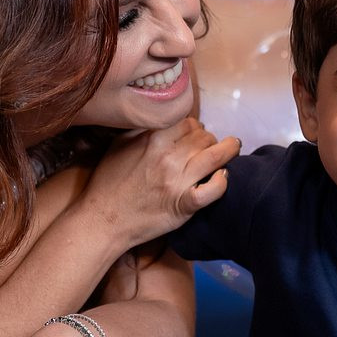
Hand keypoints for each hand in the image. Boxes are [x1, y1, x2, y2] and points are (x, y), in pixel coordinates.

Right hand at [83, 118, 238, 246]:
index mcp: (152, 138)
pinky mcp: (183, 205)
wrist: (103, 219)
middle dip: (209, 139)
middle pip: (204, 137)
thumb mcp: (119, 144)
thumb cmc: (109, 182)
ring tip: (232, 149)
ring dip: (227, 151)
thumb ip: (142, 128)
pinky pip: (213, 190)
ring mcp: (176, 181)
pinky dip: (222, 182)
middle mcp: (167, 157)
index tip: (195, 134)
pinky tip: (223, 176)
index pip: (188, 122)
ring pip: (214, 156)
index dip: (195, 127)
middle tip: (208, 147)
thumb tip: (163, 118)